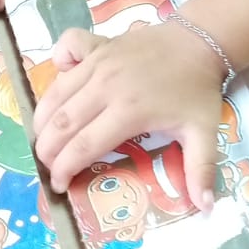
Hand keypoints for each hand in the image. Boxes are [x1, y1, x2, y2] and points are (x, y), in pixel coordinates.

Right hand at [33, 21, 224, 210]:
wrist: (199, 41)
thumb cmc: (197, 90)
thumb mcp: (204, 132)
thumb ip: (200, 170)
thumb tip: (206, 207)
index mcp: (129, 111)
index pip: (84, 146)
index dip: (64, 169)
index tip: (58, 186)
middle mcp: (105, 86)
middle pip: (62, 123)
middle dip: (47, 150)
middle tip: (46, 167)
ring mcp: (98, 63)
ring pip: (56, 93)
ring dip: (42, 119)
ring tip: (41, 140)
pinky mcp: (96, 46)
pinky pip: (65, 51)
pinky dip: (56, 66)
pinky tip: (62, 86)